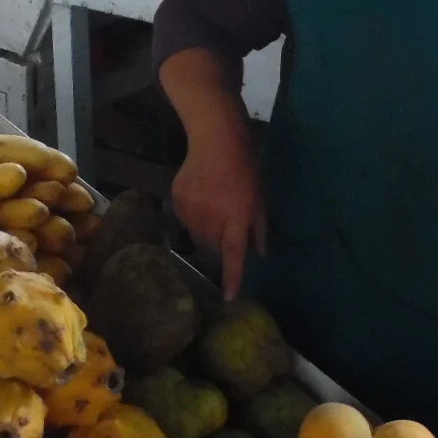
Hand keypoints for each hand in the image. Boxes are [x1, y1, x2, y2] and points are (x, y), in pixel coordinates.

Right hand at [171, 127, 265, 299]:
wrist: (216, 139)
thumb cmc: (246, 168)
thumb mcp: (259, 198)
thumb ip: (258, 228)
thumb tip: (260, 255)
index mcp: (236, 218)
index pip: (233, 255)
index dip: (232, 277)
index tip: (227, 297)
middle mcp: (212, 219)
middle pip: (214, 247)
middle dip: (222, 243)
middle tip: (228, 222)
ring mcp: (191, 211)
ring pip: (198, 236)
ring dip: (207, 231)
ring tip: (215, 206)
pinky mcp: (177, 202)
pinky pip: (186, 222)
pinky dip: (195, 218)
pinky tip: (202, 198)